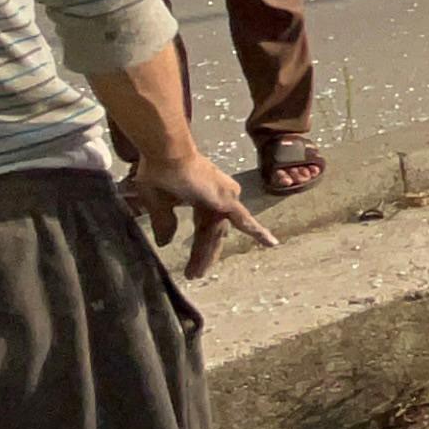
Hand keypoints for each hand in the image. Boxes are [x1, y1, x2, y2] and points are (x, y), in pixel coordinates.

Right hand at [130, 152, 278, 277]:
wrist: (165, 154)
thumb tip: (165, 243)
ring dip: (207, 254)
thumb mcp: (158, 203)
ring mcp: (224, 198)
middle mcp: (216, 198)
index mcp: (200, 197)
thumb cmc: (159, 171)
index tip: (192, 266)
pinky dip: (257, 231)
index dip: (198, 248)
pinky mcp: (227, 200)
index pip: (203, 229)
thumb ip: (164, 223)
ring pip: (218, 234)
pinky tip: (271, 244)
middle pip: (212, 234)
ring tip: (196, 274)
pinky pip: (245, 220)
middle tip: (195, 274)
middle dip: (203, 255)